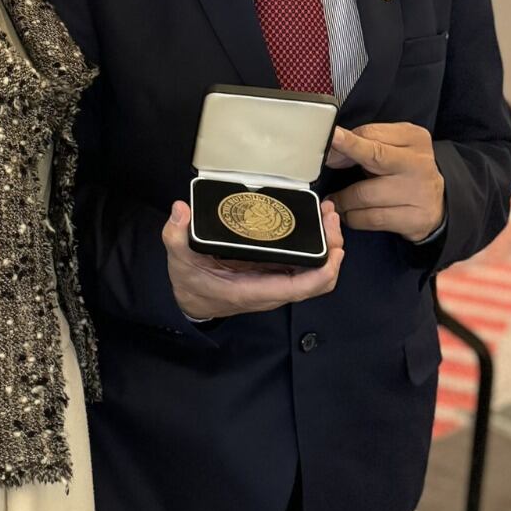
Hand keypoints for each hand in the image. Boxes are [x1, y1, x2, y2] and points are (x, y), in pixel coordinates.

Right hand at [162, 199, 343, 319]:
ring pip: (316, 272)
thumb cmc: (190, 283)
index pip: (301, 287)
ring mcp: (277, 281)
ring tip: (326, 213)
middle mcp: (273, 289)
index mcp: (255, 290)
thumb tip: (181, 210)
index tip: (334, 246)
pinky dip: (316, 246)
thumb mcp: (179, 261)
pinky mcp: (276, 272)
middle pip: (319, 279)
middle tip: (329, 215)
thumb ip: (176, 237)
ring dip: (328, 246)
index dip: (324, 270)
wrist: (192, 300)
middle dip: (333, 250)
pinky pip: (306, 264)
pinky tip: (314, 222)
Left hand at [326, 122, 444, 242]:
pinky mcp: (414, 219)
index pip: (371, 134)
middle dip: (343, 156)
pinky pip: (371, 219)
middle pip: (373, 156)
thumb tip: (333, 153)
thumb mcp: (395, 148)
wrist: (440, 203)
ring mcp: (417, 193)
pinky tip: (350, 214)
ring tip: (336, 201)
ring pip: (364, 195)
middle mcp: (418, 164)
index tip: (327, 140)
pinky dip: (353, 217)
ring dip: (343, 200)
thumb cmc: (406, 172)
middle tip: (323, 161)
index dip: (344, 141)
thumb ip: (366, 145)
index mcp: (414, 139)